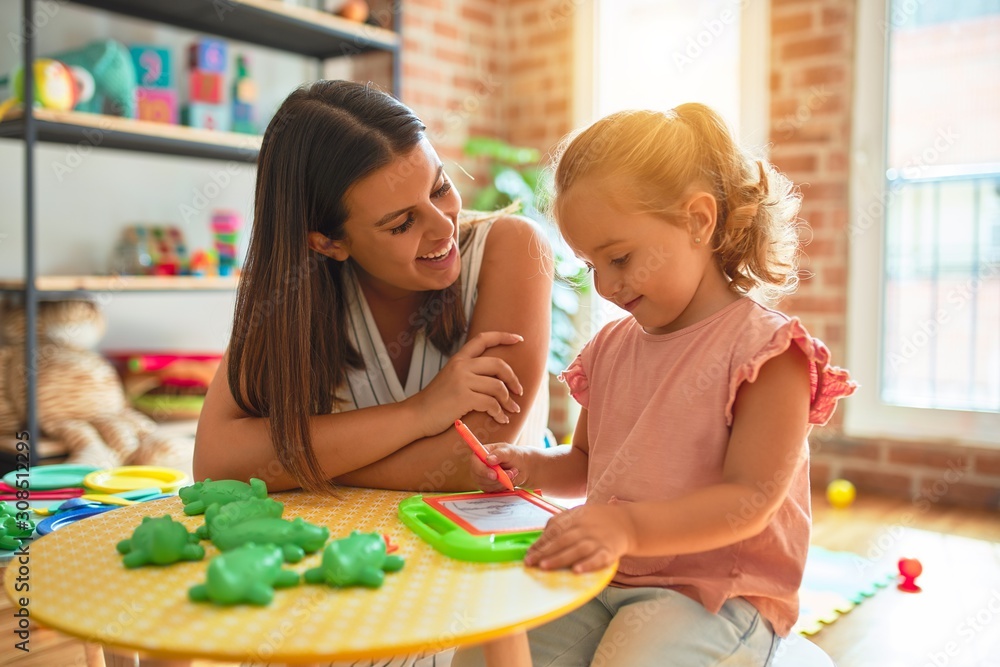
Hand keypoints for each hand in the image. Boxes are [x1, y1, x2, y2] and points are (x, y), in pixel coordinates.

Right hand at [408, 331, 523, 436]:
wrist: (416, 415)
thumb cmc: (435, 401)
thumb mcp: (451, 379)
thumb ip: (468, 373)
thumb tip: (495, 378)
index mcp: (459, 359)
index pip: (483, 339)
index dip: (503, 336)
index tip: (518, 338)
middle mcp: (461, 366)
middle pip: (498, 365)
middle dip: (513, 379)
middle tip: (519, 391)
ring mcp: (462, 381)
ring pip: (498, 386)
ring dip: (509, 401)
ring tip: (512, 410)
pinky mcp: (463, 398)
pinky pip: (491, 403)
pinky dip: (499, 413)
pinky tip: (501, 419)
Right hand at [469, 443, 530, 491]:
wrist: (521, 466)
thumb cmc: (513, 456)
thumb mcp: (509, 451)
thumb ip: (499, 454)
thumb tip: (489, 459)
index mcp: (480, 453)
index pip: (474, 462)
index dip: (482, 469)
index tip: (494, 474)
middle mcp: (478, 466)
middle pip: (478, 477)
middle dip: (496, 478)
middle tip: (510, 473)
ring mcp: (482, 478)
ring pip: (487, 485)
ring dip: (503, 482)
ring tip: (513, 472)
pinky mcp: (487, 487)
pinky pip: (493, 491)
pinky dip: (503, 486)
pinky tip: (510, 479)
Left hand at [525, 503, 634, 572]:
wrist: (627, 523)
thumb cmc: (597, 520)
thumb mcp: (578, 513)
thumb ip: (559, 523)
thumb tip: (540, 538)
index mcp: (576, 518)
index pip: (555, 530)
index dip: (541, 542)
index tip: (528, 554)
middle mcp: (586, 529)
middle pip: (563, 540)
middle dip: (546, 552)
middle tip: (531, 562)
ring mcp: (598, 540)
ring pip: (577, 550)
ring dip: (560, 558)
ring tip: (545, 567)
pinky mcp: (610, 552)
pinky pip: (598, 559)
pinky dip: (588, 565)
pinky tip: (577, 571)